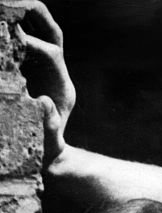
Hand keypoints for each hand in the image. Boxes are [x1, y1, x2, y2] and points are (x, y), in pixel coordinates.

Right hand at [10, 2, 75, 164]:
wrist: (50, 155)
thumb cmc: (47, 151)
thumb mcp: (50, 142)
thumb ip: (50, 125)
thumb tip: (45, 103)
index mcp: (62, 88)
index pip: (52, 55)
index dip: (34, 44)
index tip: (16, 38)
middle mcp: (58, 73)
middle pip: (52, 31)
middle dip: (32, 14)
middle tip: (9, 5)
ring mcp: (48, 69)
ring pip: (42, 29)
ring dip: (24, 13)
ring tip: (5, 7)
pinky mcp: (35, 68)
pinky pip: (28, 37)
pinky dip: (16, 27)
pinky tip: (3, 23)